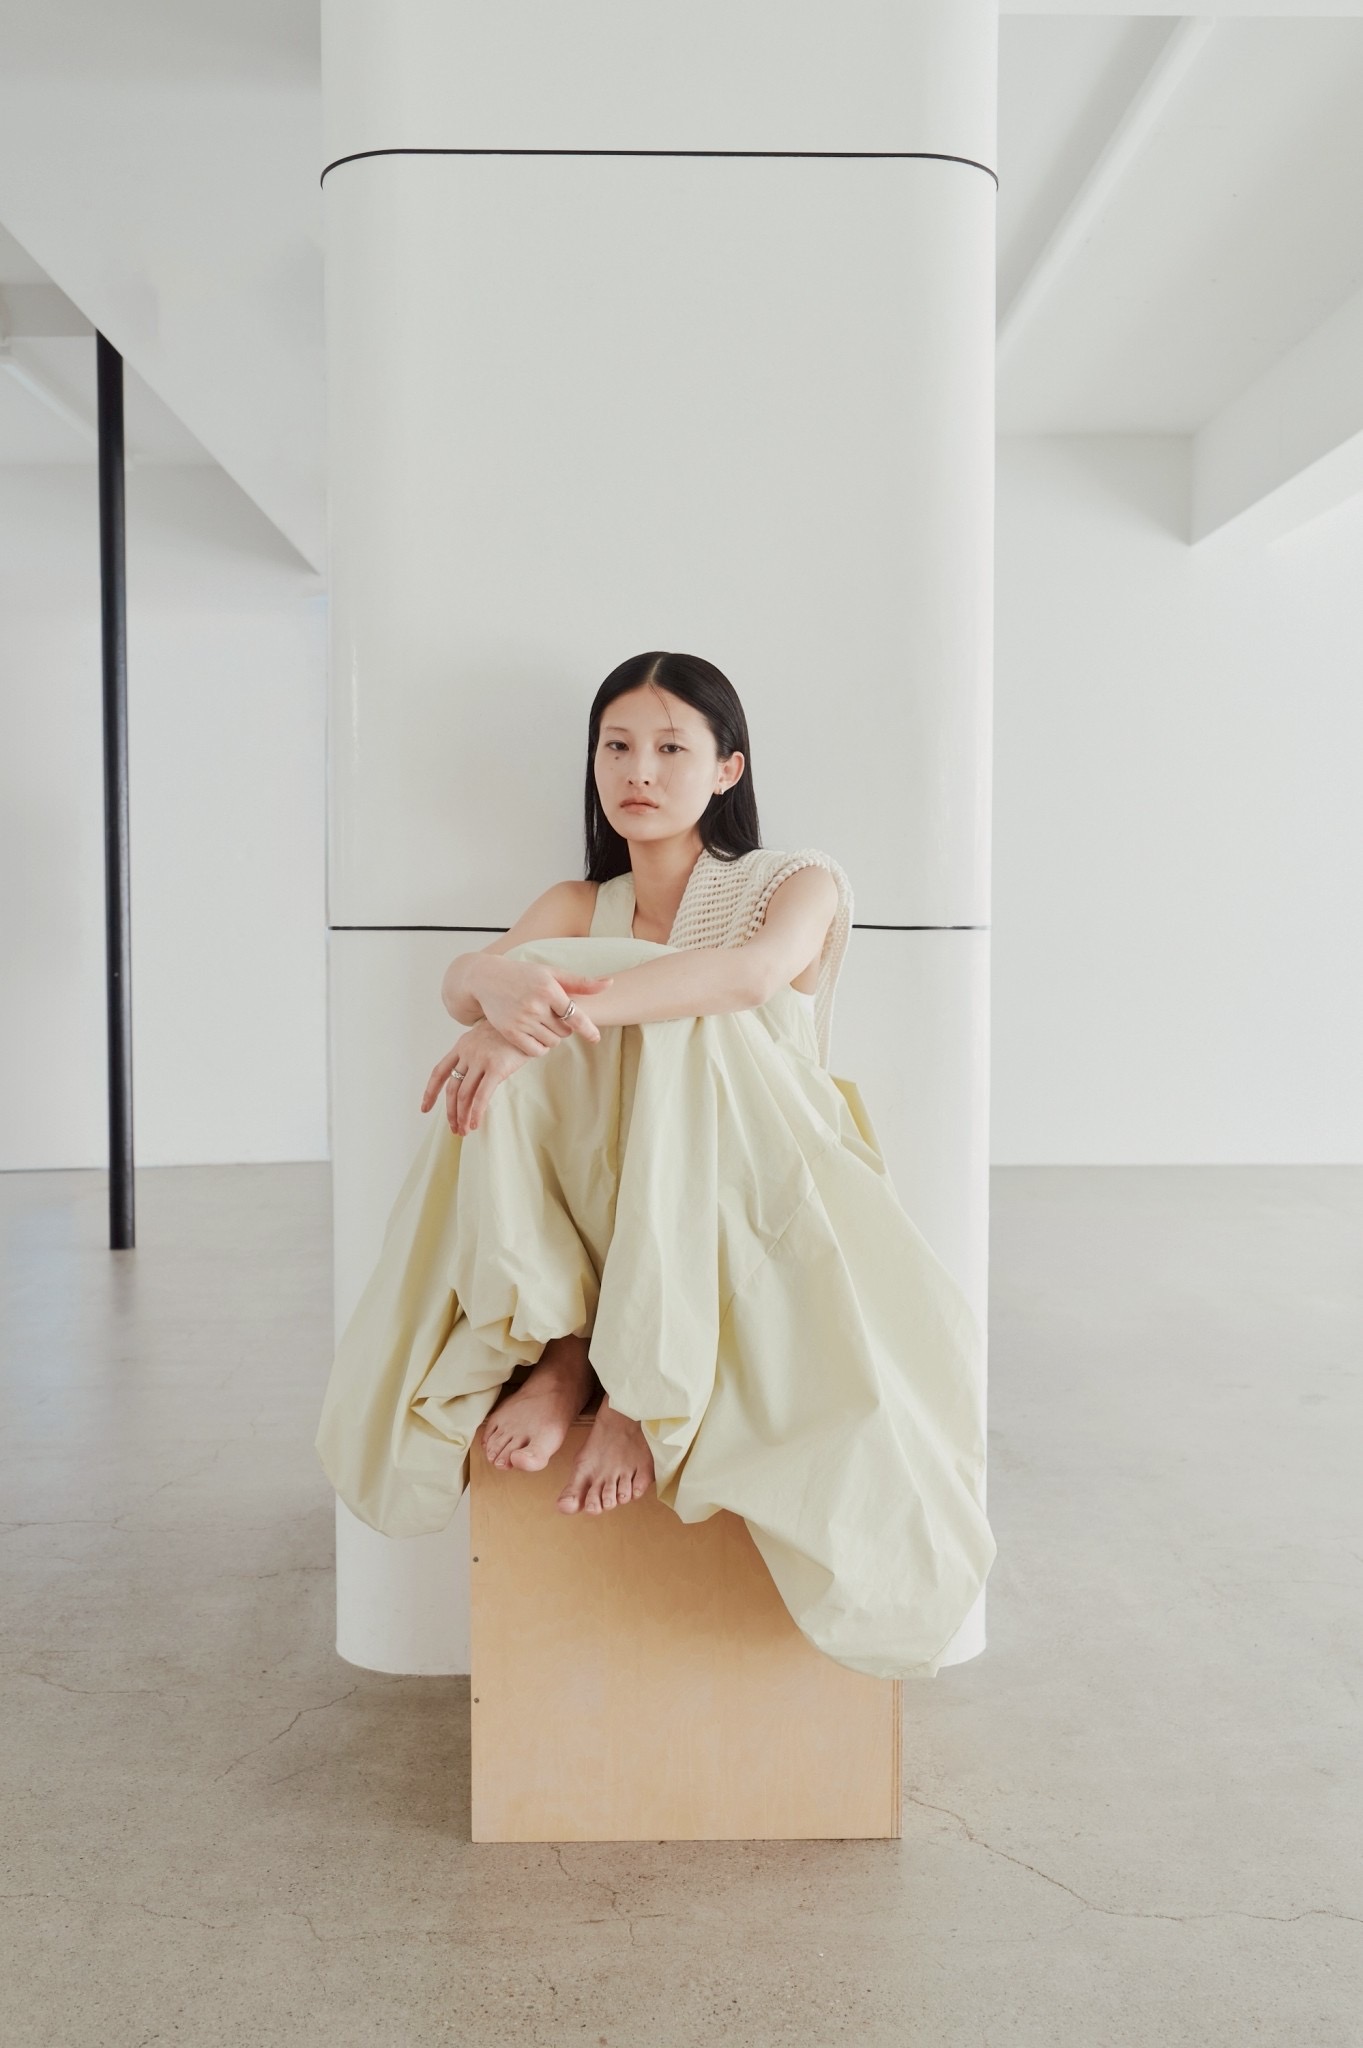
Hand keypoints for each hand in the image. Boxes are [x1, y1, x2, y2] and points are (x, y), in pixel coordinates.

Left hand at [419, 1020, 535, 1135]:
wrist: (526, 1020)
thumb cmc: (510, 1032)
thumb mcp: (485, 1038)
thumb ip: (475, 1055)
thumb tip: (472, 1079)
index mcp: (461, 1046)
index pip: (439, 1071)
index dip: (430, 1092)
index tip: (425, 1108)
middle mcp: (467, 1053)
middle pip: (451, 1088)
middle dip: (450, 1112)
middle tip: (454, 1128)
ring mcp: (480, 1060)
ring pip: (464, 1095)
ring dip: (462, 1116)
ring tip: (464, 1131)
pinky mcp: (496, 1068)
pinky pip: (481, 1096)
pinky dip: (476, 1113)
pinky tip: (476, 1124)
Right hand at [471, 956, 613, 1055]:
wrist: (487, 979)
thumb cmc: (524, 974)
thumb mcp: (551, 973)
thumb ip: (581, 982)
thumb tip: (610, 984)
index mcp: (548, 989)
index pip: (575, 1015)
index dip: (588, 1029)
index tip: (595, 1038)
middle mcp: (535, 1005)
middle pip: (564, 1031)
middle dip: (564, 1028)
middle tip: (554, 1018)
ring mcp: (521, 1020)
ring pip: (551, 1042)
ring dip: (553, 1038)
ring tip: (544, 1025)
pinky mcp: (510, 1032)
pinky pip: (535, 1051)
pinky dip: (540, 1048)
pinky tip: (537, 1037)